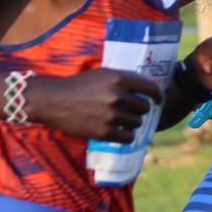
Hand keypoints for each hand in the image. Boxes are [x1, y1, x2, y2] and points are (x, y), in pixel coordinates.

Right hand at [25, 68, 161, 142]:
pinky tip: (116, 131)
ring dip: (130, 123)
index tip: (158, 100)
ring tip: (117, 119)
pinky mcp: (105, 132)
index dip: (158, 95)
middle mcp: (118, 96)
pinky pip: (128, 137)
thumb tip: (147, 91)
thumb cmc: (78, 86)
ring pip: (137, 123)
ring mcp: (112, 115)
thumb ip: (124, 80)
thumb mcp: (102, 74)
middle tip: (126, 110)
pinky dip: (125, 135)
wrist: (53, 100)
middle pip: (144, 107)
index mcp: (119, 78)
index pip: (151, 88)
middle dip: (138, 110)